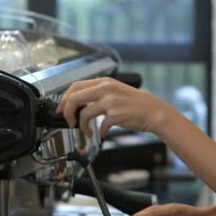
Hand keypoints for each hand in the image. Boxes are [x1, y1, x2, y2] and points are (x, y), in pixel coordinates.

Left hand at [55, 77, 171, 137]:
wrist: (153, 111)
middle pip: (74, 98)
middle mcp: (105, 89)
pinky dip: (100, 132)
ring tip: (87, 131)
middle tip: (69, 121)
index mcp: (103, 82)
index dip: (64, 99)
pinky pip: (100, 126)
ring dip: (82, 126)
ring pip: (84, 113)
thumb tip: (79, 105)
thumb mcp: (114, 92)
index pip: (75, 86)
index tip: (62, 109)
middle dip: (67, 112)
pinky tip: (103, 134)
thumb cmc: (135, 104)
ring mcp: (111, 101)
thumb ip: (97, 95)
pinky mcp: (116, 114)